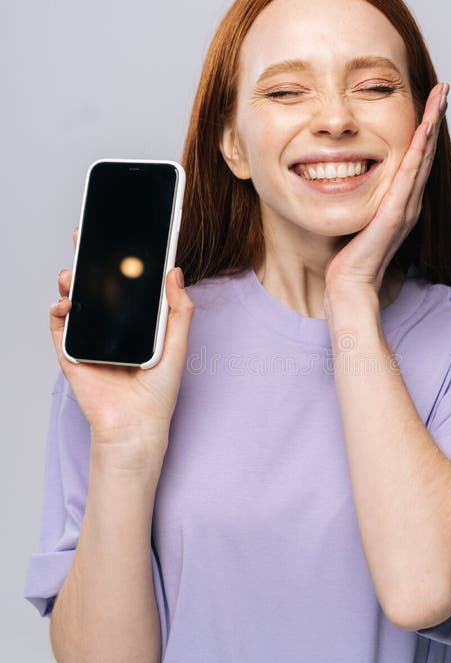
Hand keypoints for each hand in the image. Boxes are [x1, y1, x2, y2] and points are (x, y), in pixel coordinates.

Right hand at [49, 227, 195, 444]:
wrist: (137, 425)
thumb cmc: (159, 391)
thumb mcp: (178, 344)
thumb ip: (179, 309)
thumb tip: (175, 272)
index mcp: (136, 323)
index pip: (126, 285)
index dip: (121, 262)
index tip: (121, 237)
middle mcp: (111, 328)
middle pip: (97, 287)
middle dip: (89, 261)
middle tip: (86, 237)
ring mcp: (90, 340)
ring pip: (76, 302)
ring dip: (70, 281)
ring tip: (73, 270)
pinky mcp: (72, 354)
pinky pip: (59, 326)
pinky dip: (59, 309)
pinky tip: (67, 301)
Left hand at [324, 81, 448, 303]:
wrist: (350, 285)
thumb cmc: (348, 258)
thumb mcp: (357, 217)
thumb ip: (362, 198)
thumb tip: (347, 177)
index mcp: (400, 202)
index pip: (416, 158)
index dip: (425, 130)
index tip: (430, 103)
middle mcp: (409, 202)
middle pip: (427, 152)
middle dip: (435, 118)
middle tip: (444, 89)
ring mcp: (405, 207)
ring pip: (423, 158)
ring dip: (433, 126)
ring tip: (441, 99)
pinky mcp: (395, 213)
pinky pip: (409, 175)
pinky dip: (419, 150)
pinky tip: (424, 129)